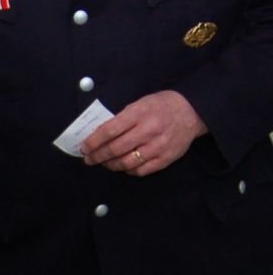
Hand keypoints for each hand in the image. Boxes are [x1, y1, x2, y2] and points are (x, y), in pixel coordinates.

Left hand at [81, 90, 207, 175]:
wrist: (190, 112)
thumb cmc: (160, 106)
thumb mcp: (138, 104)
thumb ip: (120, 118)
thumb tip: (99, 134)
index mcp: (138, 114)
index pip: (109, 131)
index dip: (93, 141)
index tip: (84, 147)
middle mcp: (148, 131)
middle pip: (116, 149)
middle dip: (98, 156)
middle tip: (89, 159)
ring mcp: (158, 147)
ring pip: (127, 162)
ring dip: (111, 165)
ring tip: (103, 163)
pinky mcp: (167, 158)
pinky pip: (142, 170)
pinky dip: (128, 170)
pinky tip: (122, 166)